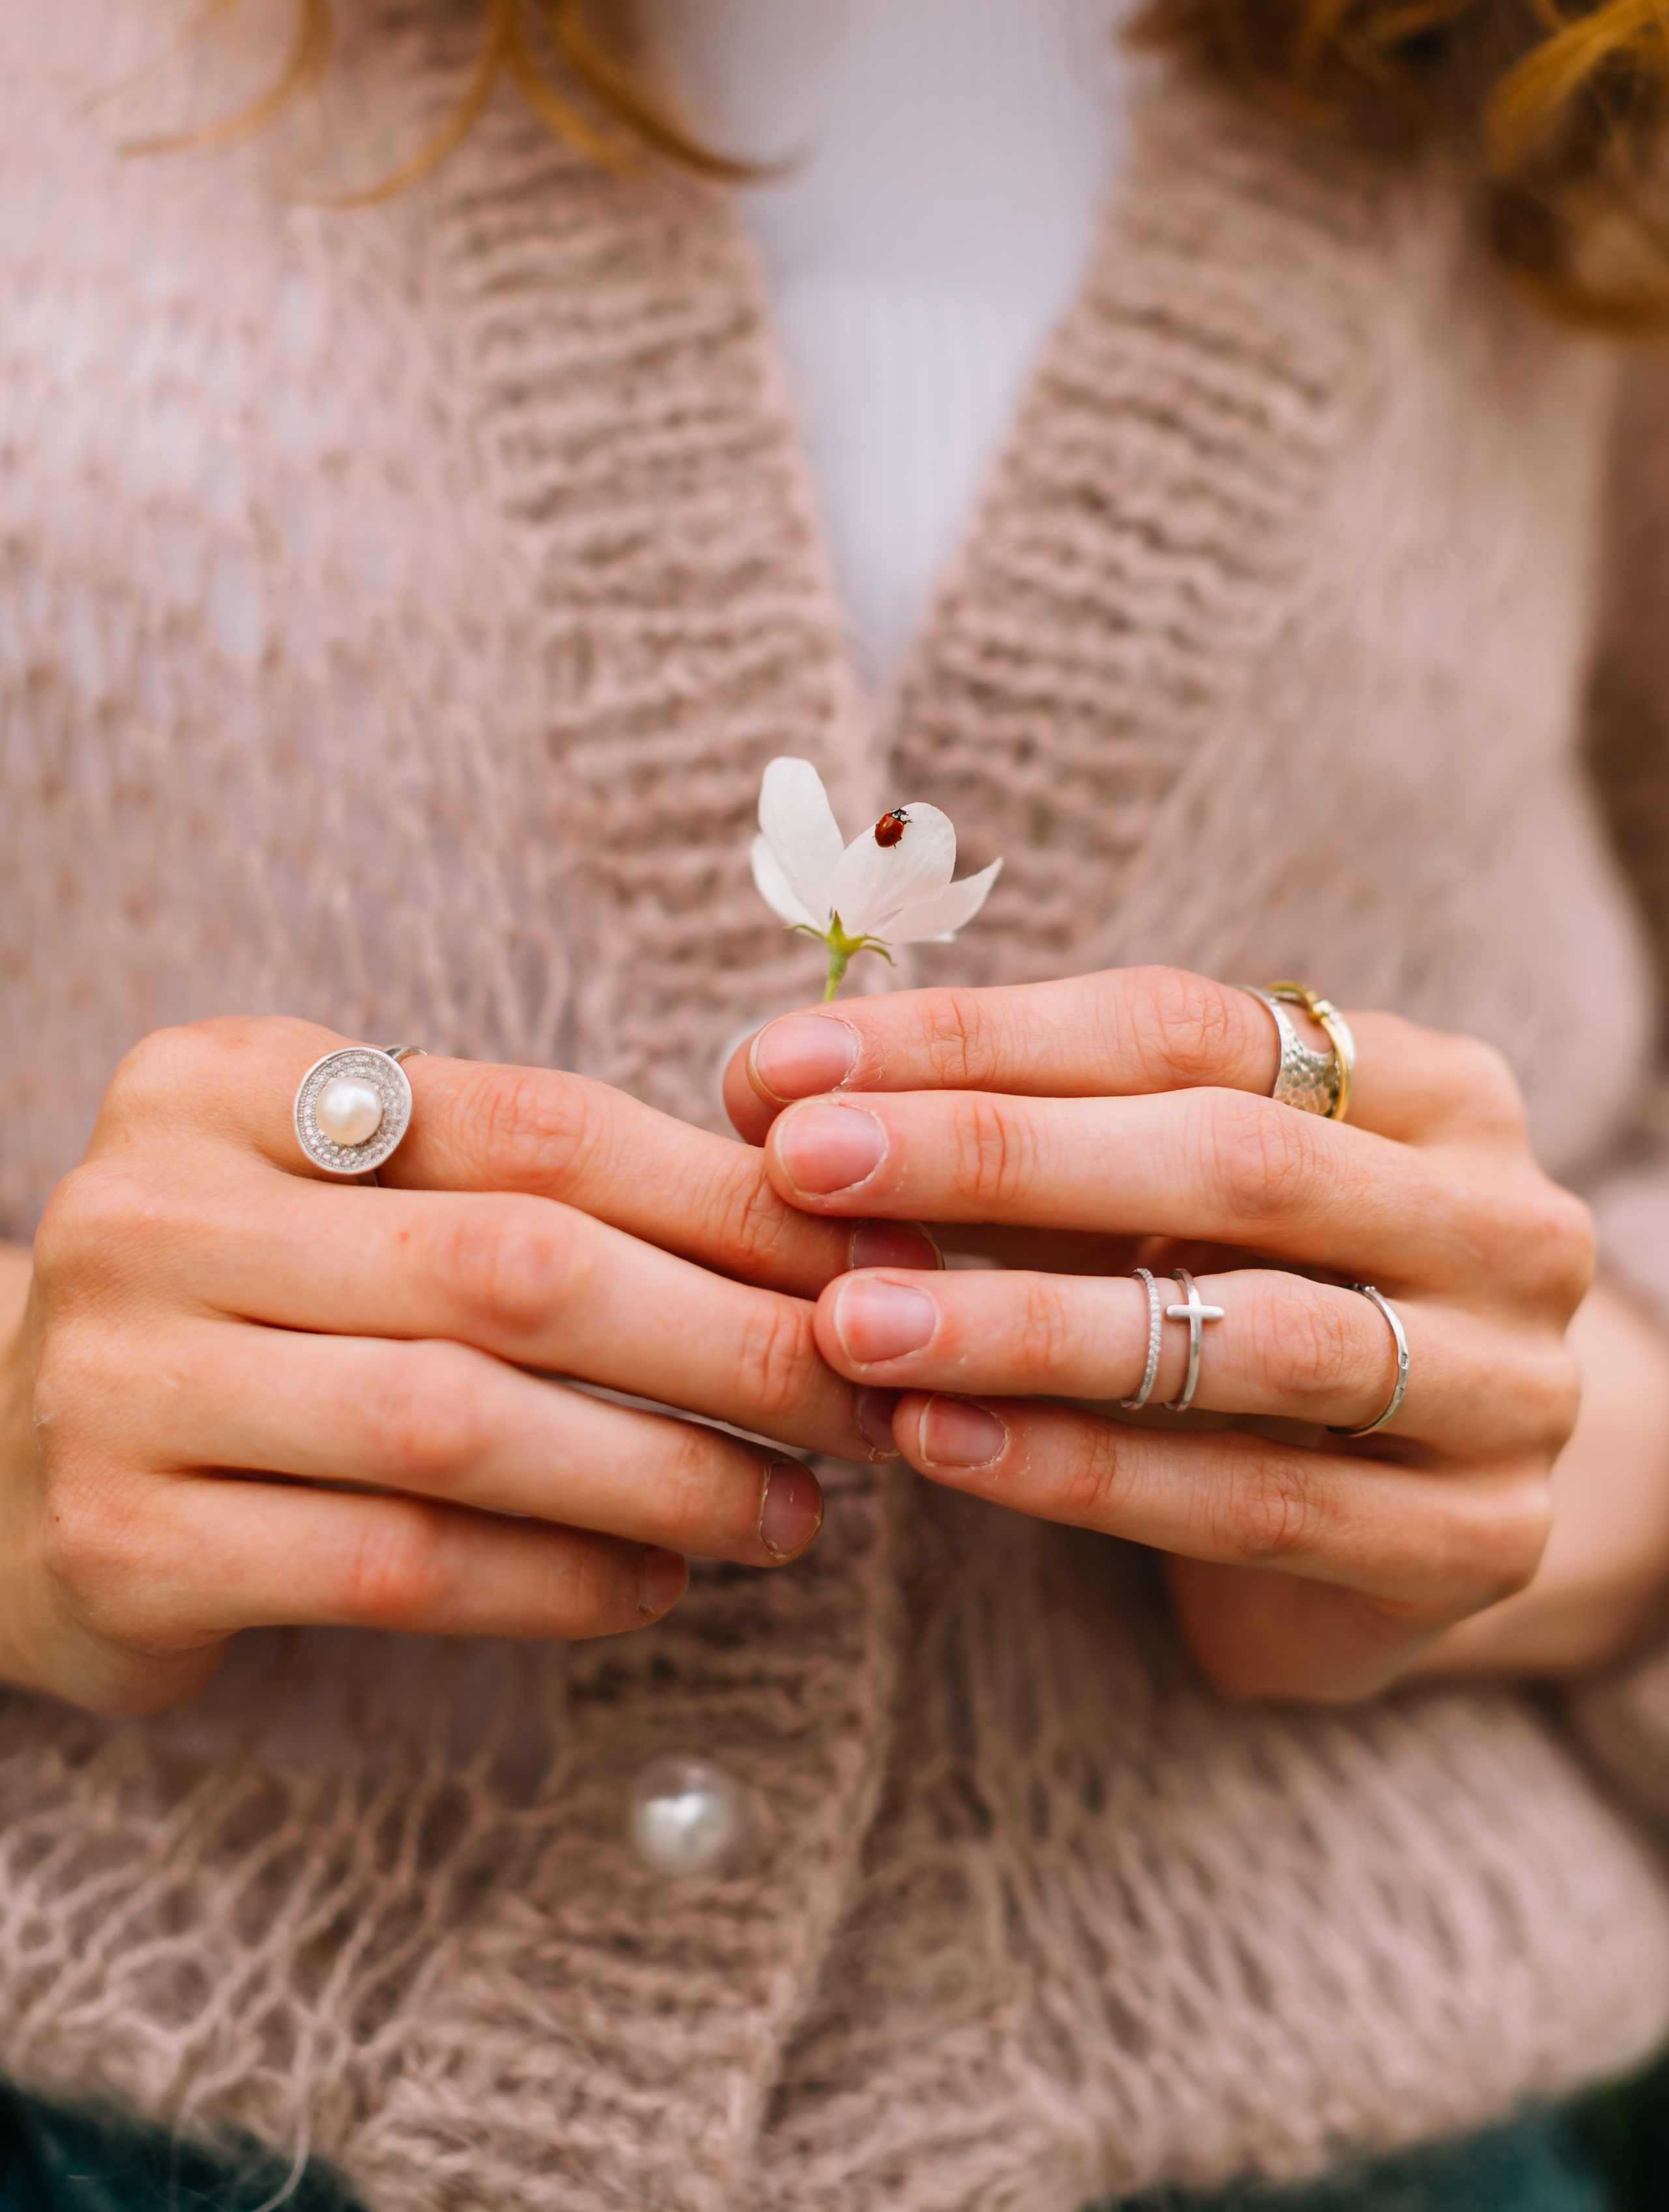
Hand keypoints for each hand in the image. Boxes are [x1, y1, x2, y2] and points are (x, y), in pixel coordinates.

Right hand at [0, 1016, 925, 1715]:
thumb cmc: (249, 1306)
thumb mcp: (352, 1195)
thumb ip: (527, 1185)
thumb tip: (818, 1227)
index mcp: (230, 1081)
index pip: (533, 1125)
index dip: (726, 1197)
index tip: (869, 1258)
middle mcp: (159, 1210)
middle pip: (514, 1267)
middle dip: (726, 1339)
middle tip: (862, 1395)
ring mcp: (124, 1379)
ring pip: (462, 1424)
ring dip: (666, 1474)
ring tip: (795, 1510)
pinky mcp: (126, 1544)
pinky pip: (395, 1564)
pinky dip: (555, 1579)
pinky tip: (658, 1581)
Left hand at [724, 967, 1591, 1702]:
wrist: (1427, 1507)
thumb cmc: (1251, 1301)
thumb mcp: (1160, 1197)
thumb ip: (1019, 1138)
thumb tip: (774, 1087)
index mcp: (1427, 1087)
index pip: (1184, 1026)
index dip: (977, 1039)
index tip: (785, 1065)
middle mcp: (1497, 1218)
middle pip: (1231, 1161)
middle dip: (994, 1155)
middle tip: (803, 1165)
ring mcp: (1512, 1385)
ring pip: (1251, 1338)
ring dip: (1027, 1326)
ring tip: (849, 1323)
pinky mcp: (1475, 1540)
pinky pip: (1259, 1505)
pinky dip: (1085, 1472)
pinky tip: (939, 1446)